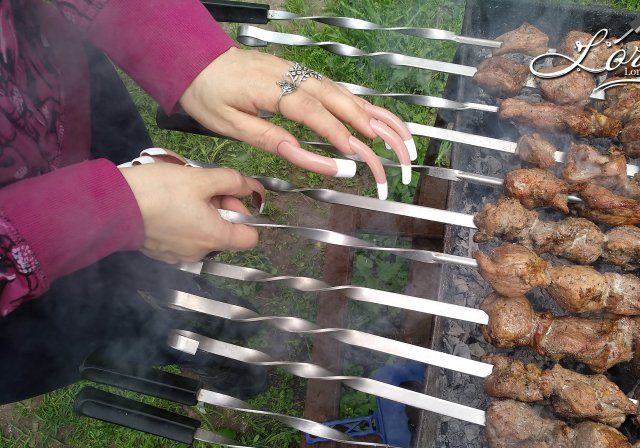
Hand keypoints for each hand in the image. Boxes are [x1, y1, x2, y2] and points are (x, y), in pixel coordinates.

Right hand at [120, 161, 258, 263]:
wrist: (113, 204)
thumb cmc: (159, 190)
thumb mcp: (201, 178)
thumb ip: (232, 181)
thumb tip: (251, 187)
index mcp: (214, 238)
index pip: (249, 238)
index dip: (247, 215)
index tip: (232, 197)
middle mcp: (199, 252)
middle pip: (224, 232)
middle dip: (220, 208)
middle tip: (204, 186)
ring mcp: (178, 255)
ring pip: (202, 232)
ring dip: (200, 213)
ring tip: (183, 192)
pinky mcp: (160, 251)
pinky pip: (182, 236)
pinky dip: (182, 221)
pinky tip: (168, 204)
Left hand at [179, 47, 415, 199]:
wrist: (197, 59)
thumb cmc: (210, 94)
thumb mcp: (231, 124)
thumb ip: (271, 140)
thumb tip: (307, 157)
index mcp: (275, 89)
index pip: (314, 114)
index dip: (338, 135)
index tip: (359, 156)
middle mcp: (296, 77)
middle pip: (343, 102)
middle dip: (373, 129)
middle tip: (398, 155)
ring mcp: (303, 74)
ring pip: (348, 95)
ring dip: (378, 117)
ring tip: (404, 140)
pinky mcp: (304, 76)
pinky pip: (340, 91)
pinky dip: (364, 106)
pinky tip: (379, 120)